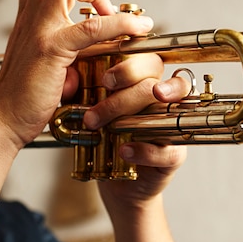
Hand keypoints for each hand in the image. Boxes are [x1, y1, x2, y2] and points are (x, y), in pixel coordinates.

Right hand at [0, 0, 154, 148]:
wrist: (3, 121)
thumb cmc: (21, 99)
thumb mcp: (37, 65)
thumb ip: (56, 52)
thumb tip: (80, 61)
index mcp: (27, 20)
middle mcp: (29, 19)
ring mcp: (38, 31)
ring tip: (113, 12)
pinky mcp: (51, 50)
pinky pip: (91, 26)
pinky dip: (120, 23)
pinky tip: (137, 31)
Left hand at [93, 60, 190, 211]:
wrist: (112, 179)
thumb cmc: (103, 138)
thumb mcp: (89, 110)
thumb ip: (81, 91)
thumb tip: (68, 78)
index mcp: (145, 84)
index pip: (149, 62)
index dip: (131, 65)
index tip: (106, 78)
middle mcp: (163, 102)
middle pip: (156, 82)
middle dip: (128, 88)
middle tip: (104, 93)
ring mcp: (172, 128)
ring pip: (166, 111)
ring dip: (133, 117)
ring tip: (111, 126)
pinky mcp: (174, 156)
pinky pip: (168, 150)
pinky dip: (144, 150)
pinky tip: (124, 150)